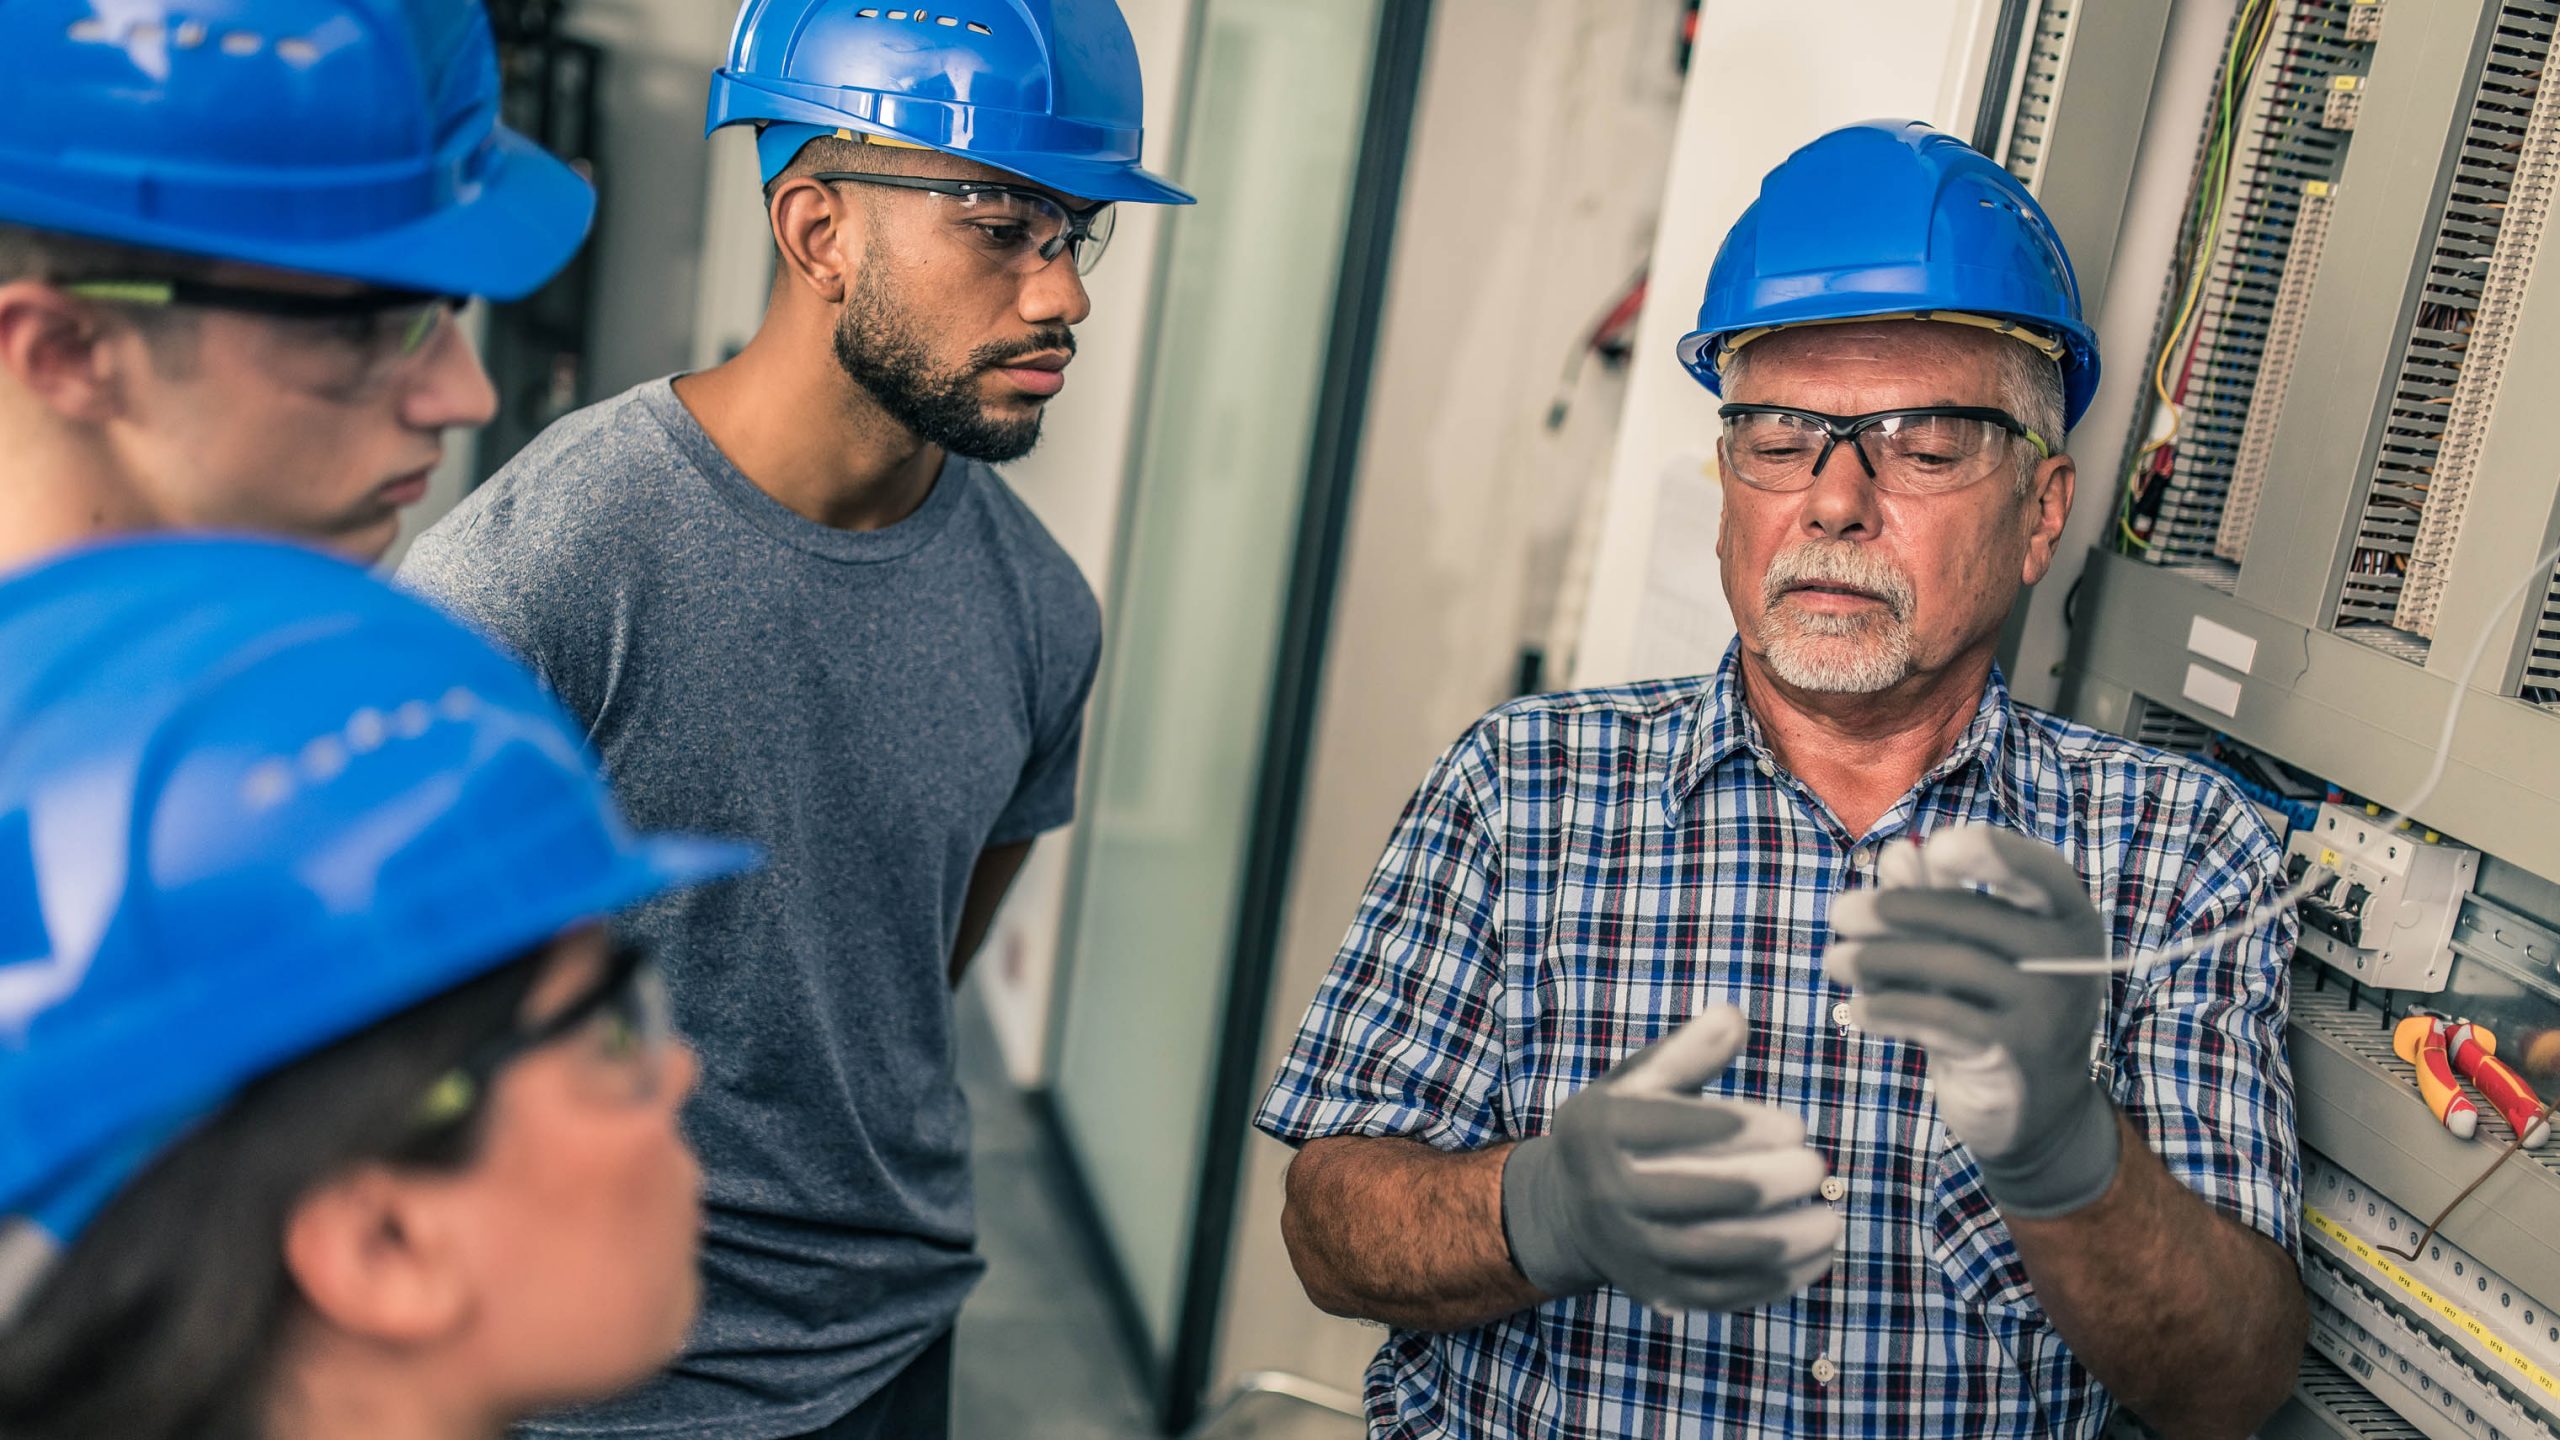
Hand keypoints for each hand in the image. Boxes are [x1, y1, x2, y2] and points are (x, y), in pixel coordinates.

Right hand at [1500, 1004, 1840, 1311]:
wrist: (1572, 1211)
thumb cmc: (1625, 1129)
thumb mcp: (1640, 1081)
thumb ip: (1688, 1052)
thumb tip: (1734, 1017)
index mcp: (1598, 1129)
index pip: (1667, 1129)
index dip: (1736, 1129)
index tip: (1795, 1125)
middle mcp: (1605, 1193)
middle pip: (1688, 1195)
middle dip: (1761, 1184)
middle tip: (1815, 1167)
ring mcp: (1629, 1250)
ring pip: (1708, 1254)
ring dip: (1777, 1242)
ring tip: (1831, 1220)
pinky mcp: (1655, 1290)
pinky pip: (1719, 1294)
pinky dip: (1772, 1281)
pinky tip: (1817, 1256)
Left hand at [1825, 823, 2119, 1218]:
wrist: (2035, 1107)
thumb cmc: (1994, 1006)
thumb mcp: (1971, 947)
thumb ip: (1937, 897)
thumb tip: (1897, 853)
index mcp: (2067, 916)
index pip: (2036, 869)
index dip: (1988, 852)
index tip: (1934, 848)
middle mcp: (2067, 959)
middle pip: (1974, 916)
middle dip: (1896, 911)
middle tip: (1840, 913)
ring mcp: (2046, 1010)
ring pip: (1950, 965)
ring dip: (1879, 960)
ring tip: (1834, 961)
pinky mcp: (2013, 1054)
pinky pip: (1939, 1018)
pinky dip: (1889, 1009)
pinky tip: (1856, 1008)